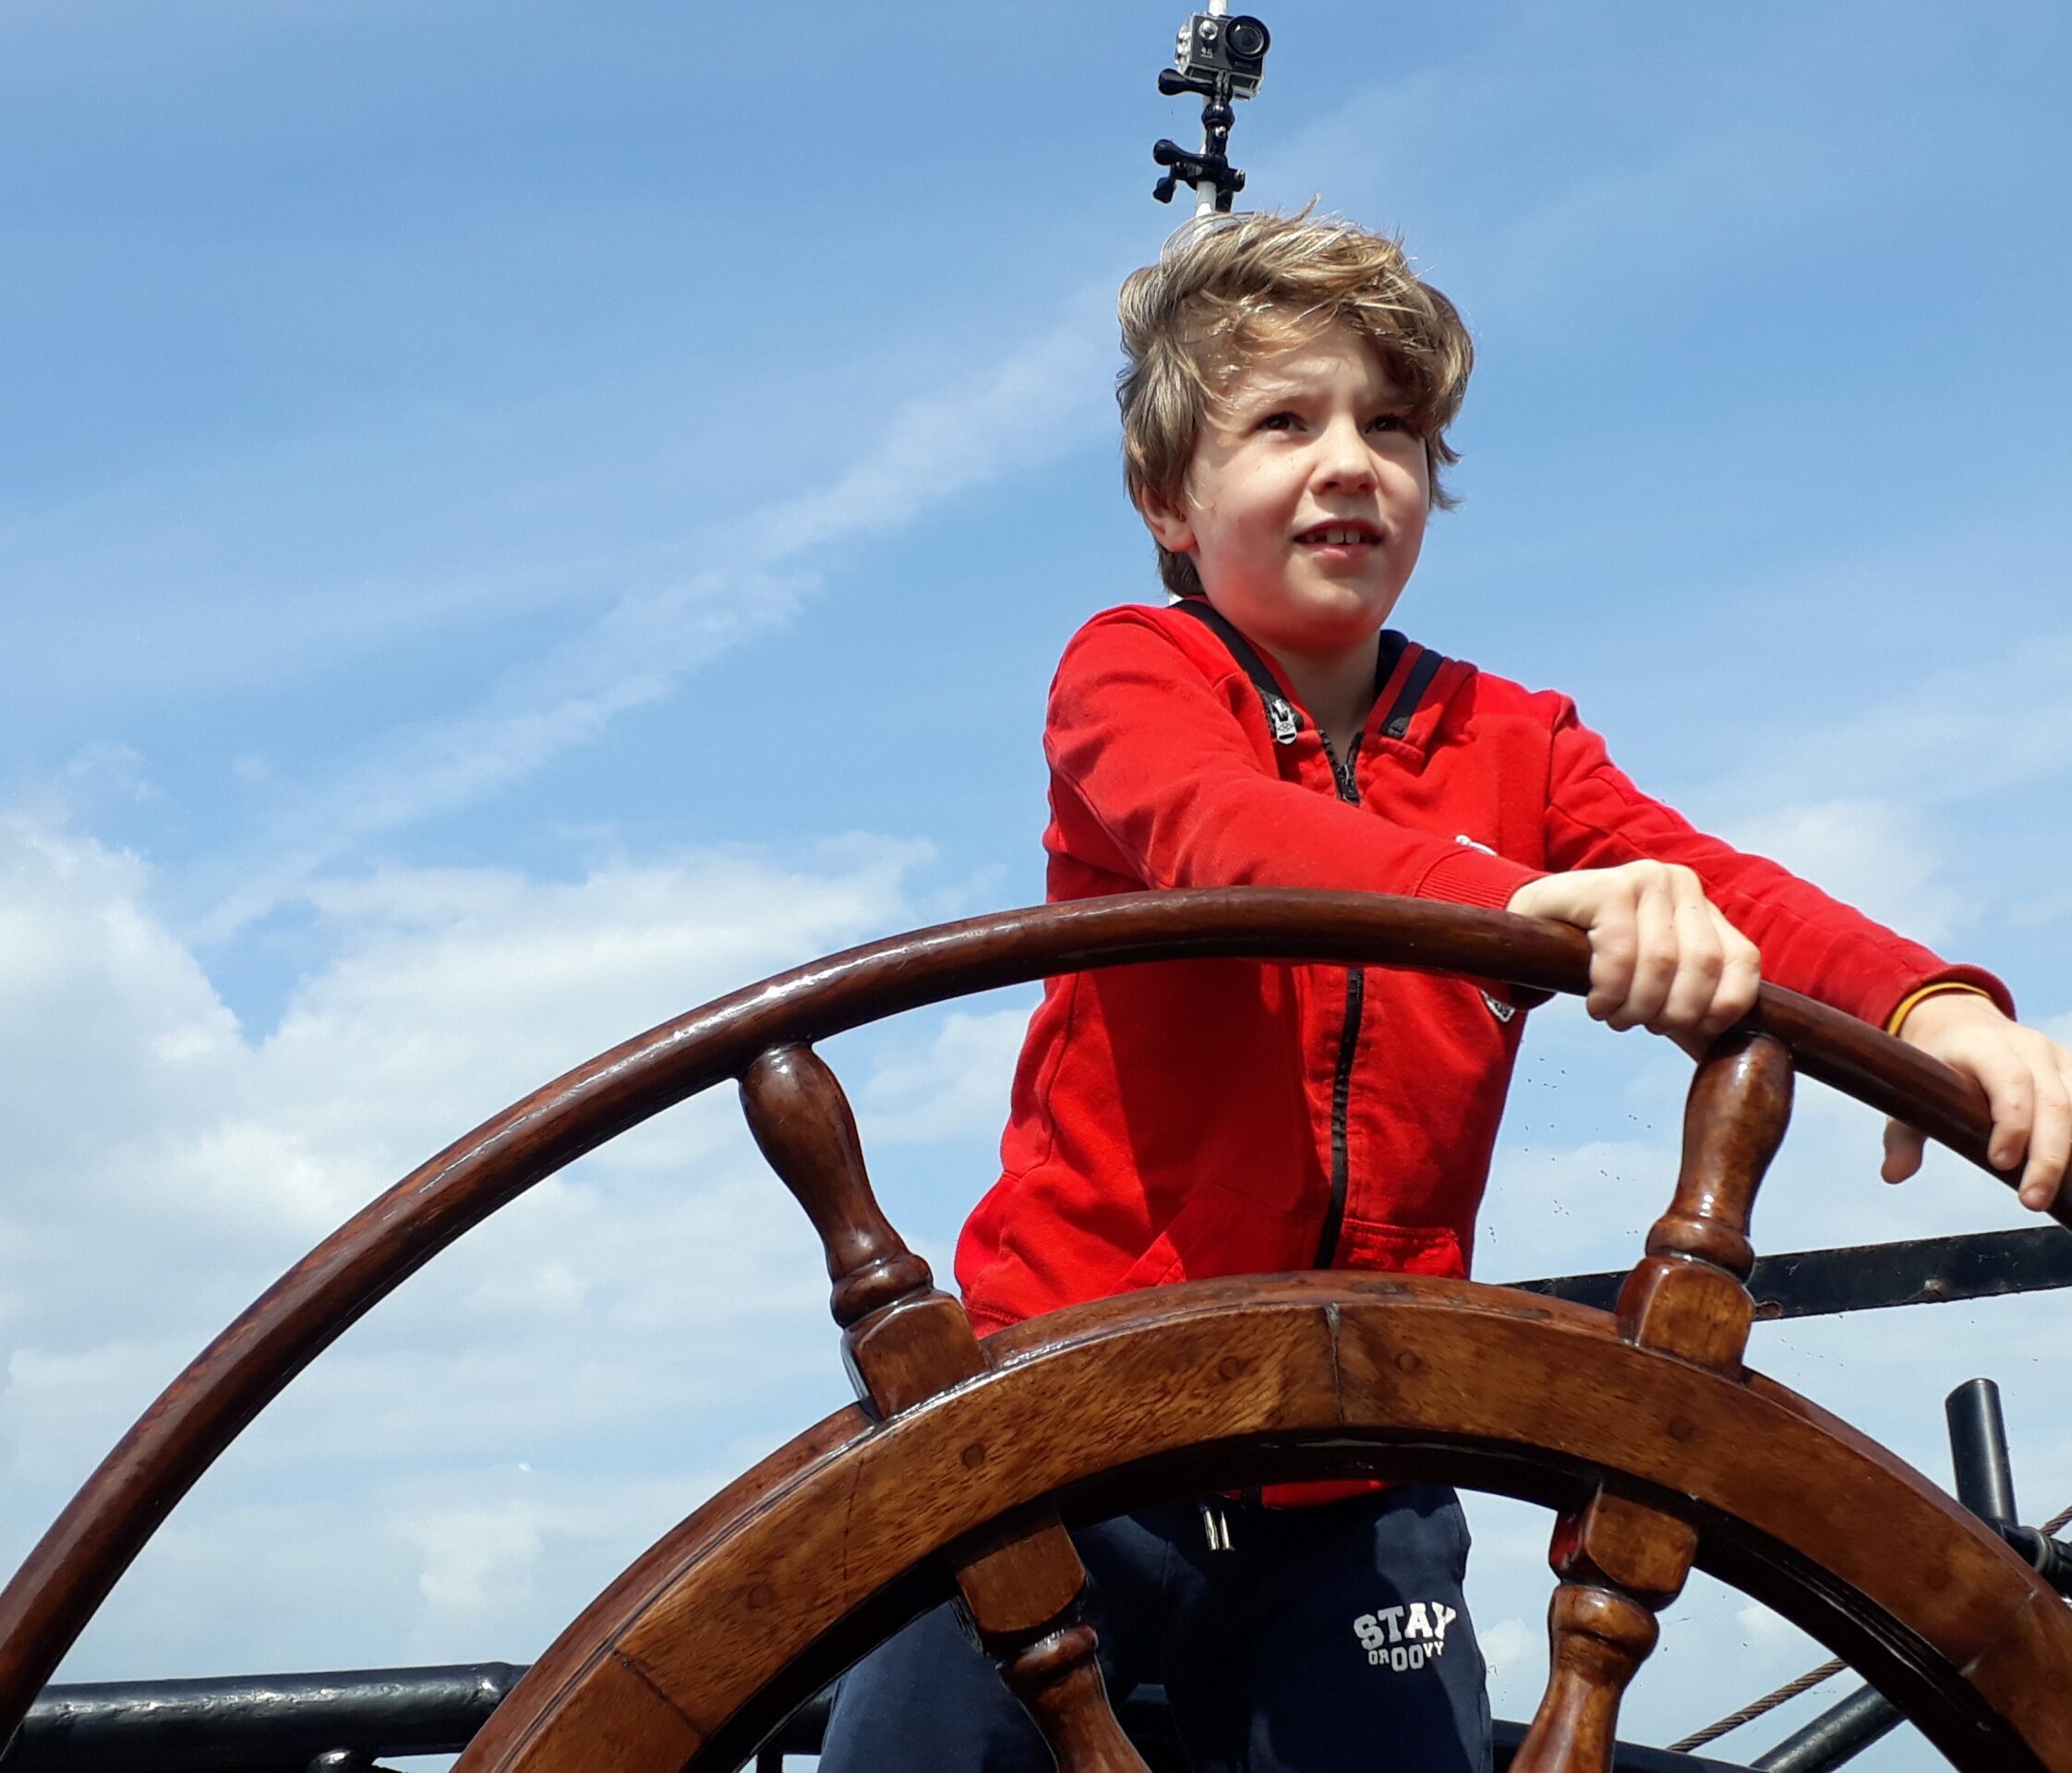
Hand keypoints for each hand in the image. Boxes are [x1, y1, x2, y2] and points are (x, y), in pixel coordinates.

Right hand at [1506, 861, 1759, 1044]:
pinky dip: (1609, 991)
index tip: (1688, 1031)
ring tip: (1614, 1015)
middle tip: (1640, 1024)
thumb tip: (1738, 1049)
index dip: (1722, 1008)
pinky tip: (1596, 1002)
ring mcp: (1646, 879)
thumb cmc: (1600, 960)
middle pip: (1703, 966)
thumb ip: (1696, 1004)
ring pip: (1662, 963)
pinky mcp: (1608, 886)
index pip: (1743, 962)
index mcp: (1704, 908)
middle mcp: (1682, 884)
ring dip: (1635, 1006)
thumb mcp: (1656, 978)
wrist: (1534, 924)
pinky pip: (1620, 953)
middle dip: (1671, 1012)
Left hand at [1884, 991, 2071, 1211]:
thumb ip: (1902, 1134)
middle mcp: (2028, 1048)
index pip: (2010, 1080)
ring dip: (2071, 1154)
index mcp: (1983, 1046)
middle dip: (2047, 1156)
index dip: (2012, 1121)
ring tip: (2056, 1195)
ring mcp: (2057, 1058)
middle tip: (2031, 1200)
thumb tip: (1892, 1175)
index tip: (1999, 1163)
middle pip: (2054, 1102)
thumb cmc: (1935, 1064)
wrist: (1960, 1020)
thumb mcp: (1911, 1089)